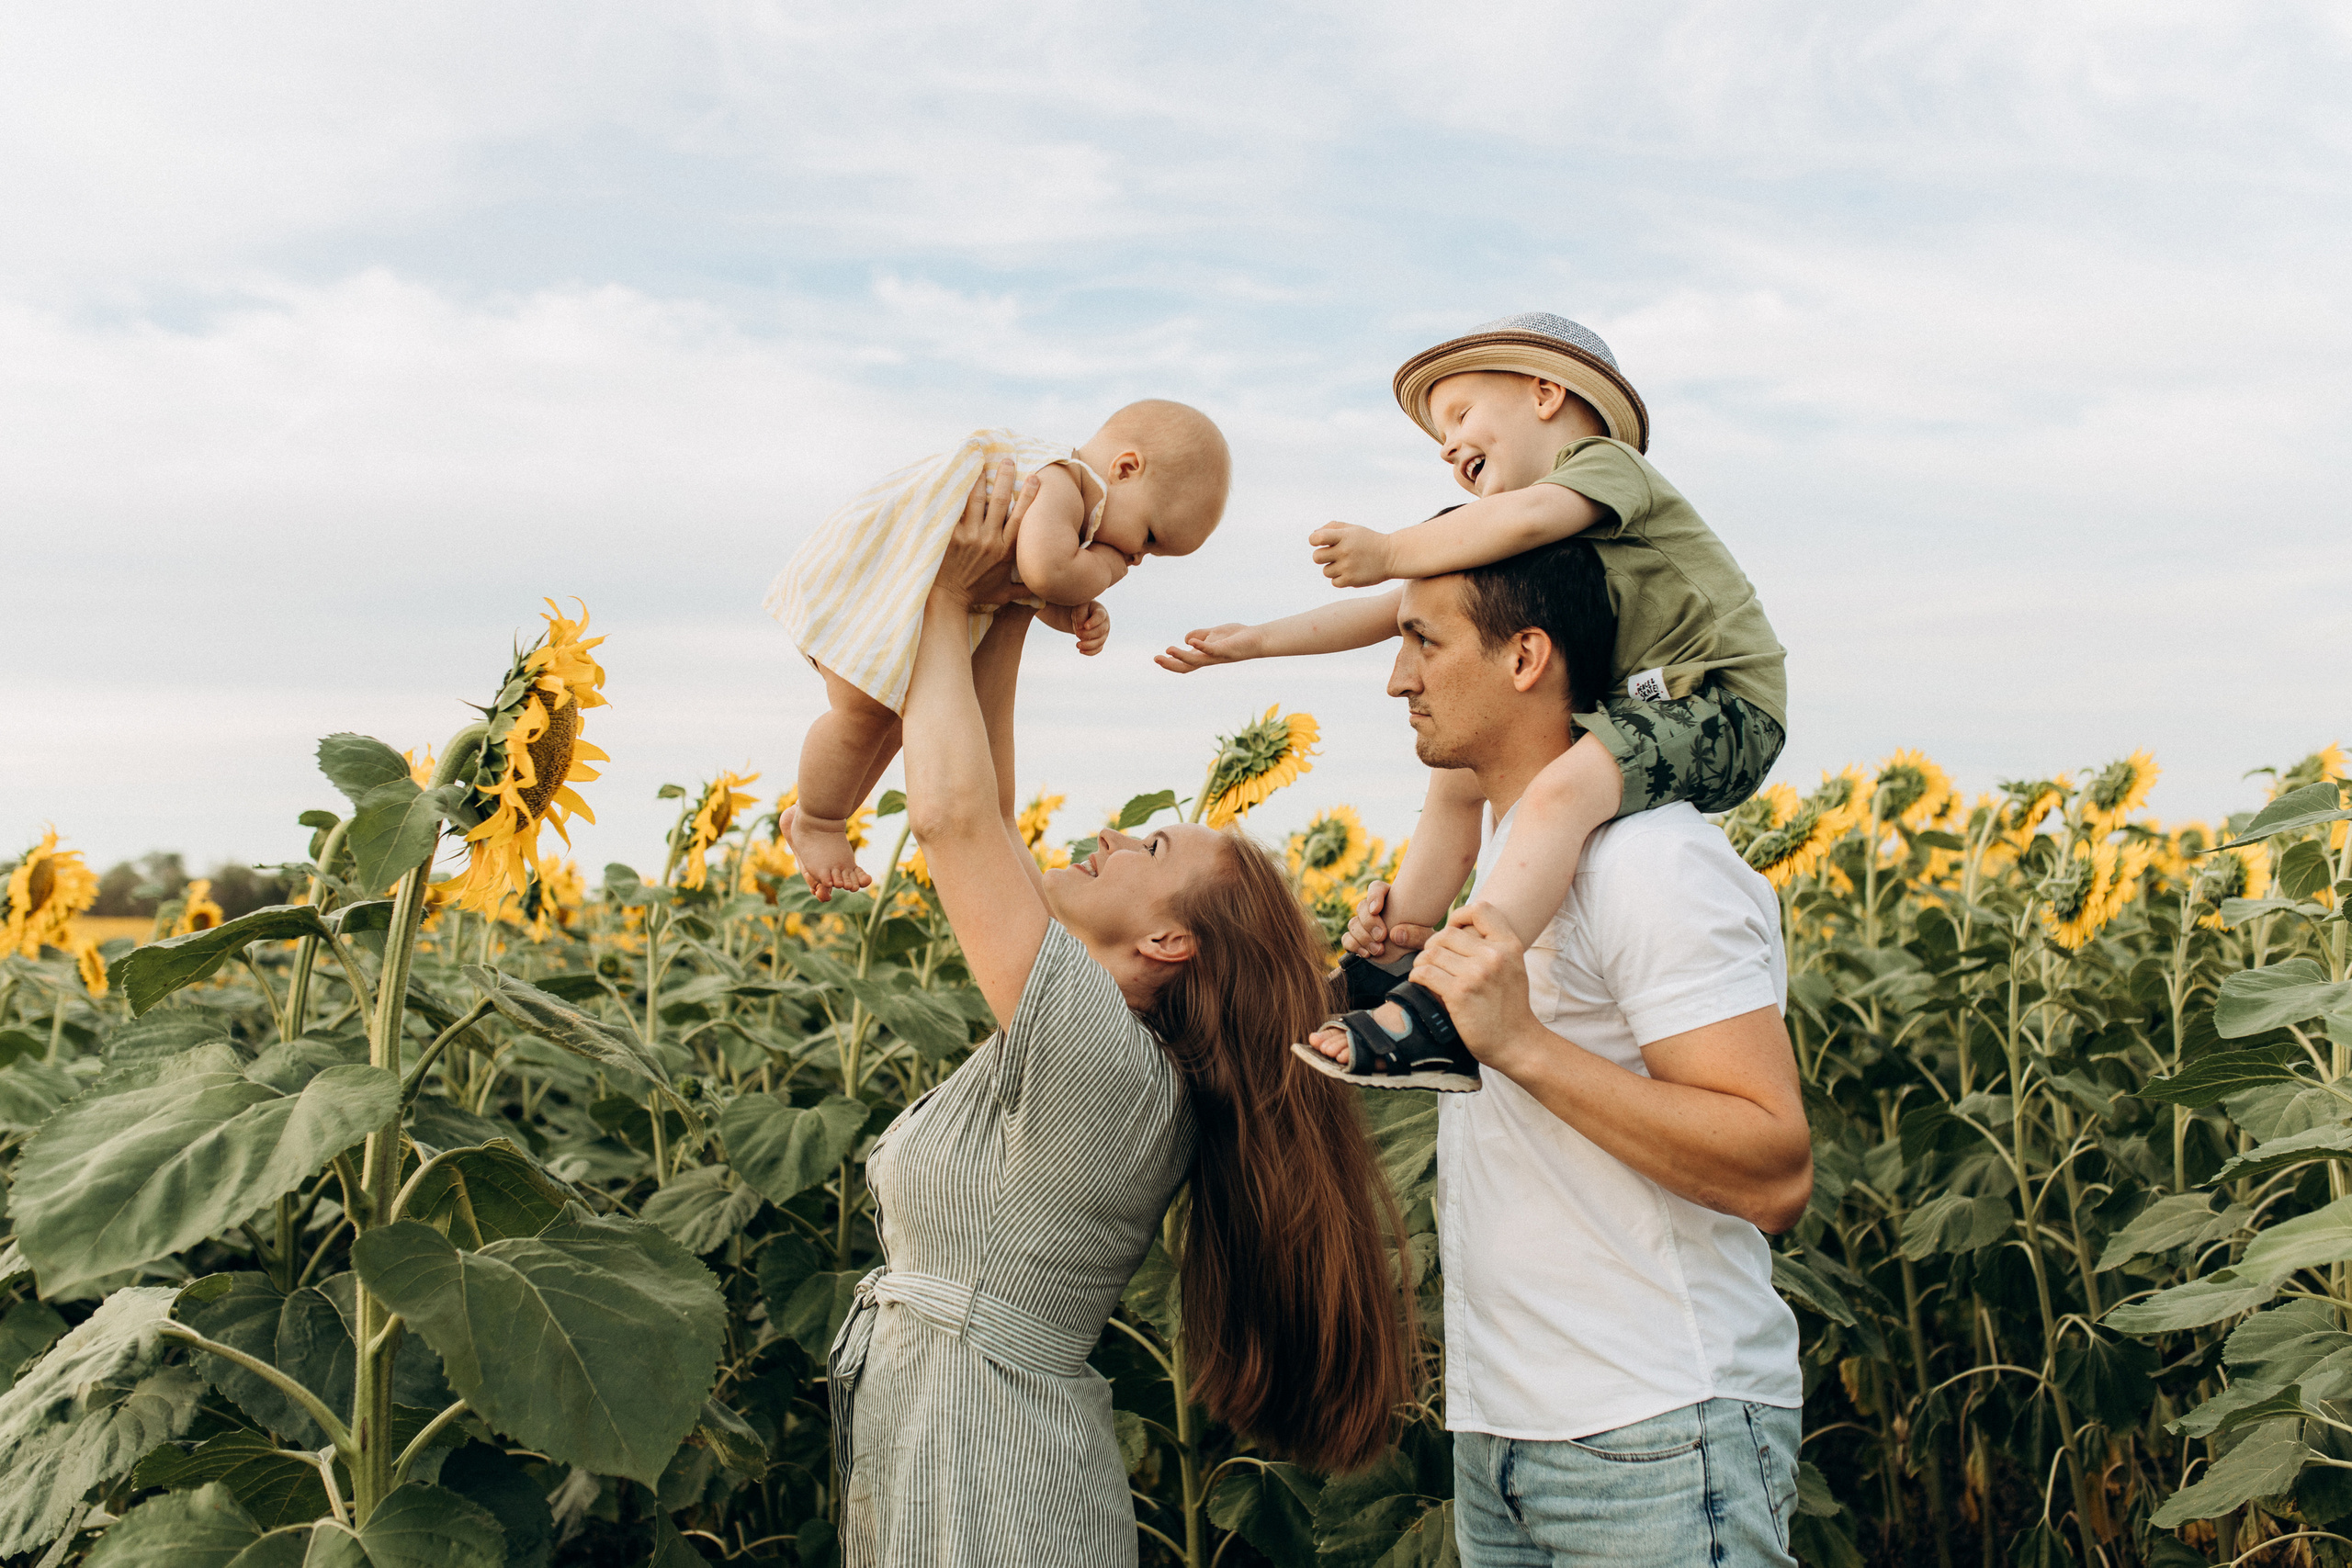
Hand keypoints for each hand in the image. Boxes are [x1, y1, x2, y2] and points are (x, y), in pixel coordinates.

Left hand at [934, 459, 1037, 608]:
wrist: (949, 599)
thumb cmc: (977, 594)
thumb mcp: (1004, 593)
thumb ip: (1024, 590)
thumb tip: (1044, 592)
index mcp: (1006, 550)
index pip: (1021, 517)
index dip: (1029, 496)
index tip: (1035, 478)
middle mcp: (989, 539)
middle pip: (1000, 501)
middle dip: (1005, 478)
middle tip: (1007, 460)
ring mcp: (969, 536)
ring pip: (976, 500)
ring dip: (980, 479)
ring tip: (981, 462)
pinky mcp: (951, 535)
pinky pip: (956, 509)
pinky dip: (957, 492)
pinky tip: (958, 477)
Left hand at [1039, 600, 1109, 655]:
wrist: (1085, 615)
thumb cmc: (1083, 610)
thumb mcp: (1079, 608)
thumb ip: (1080, 615)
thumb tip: (1081, 628)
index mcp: (1101, 612)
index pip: (1100, 617)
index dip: (1094, 622)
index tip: (1085, 626)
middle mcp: (1105, 624)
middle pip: (1100, 631)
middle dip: (1088, 634)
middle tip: (1076, 634)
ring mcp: (1104, 634)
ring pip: (1099, 642)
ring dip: (1088, 645)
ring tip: (1077, 645)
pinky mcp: (1100, 642)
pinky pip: (1098, 649)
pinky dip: (1090, 652)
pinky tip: (1081, 651)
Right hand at [1153, 622, 1259, 673]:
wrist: (1257, 639)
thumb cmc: (1236, 638)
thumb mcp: (1213, 634)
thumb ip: (1200, 635)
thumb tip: (1186, 639)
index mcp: (1204, 656)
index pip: (1185, 662)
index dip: (1171, 662)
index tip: (1157, 658)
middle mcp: (1209, 659)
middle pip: (1187, 666)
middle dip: (1170, 664)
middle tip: (1156, 659)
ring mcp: (1216, 656)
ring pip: (1196, 661)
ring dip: (1181, 656)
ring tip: (1168, 650)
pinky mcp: (1225, 650)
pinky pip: (1212, 650)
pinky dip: (1201, 646)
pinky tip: (1193, 641)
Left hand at [1309, 521, 1395, 587]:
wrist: (1392, 556)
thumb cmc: (1369, 541)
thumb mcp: (1353, 529)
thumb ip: (1332, 528)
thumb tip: (1314, 536)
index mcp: (1344, 536)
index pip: (1317, 538)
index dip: (1314, 541)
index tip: (1321, 542)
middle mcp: (1345, 551)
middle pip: (1316, 557)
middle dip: (1322, 556)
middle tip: (1332, 555)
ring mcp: (1348, 566)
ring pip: (1326, 571)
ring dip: (1333, 568)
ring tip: (1347, 564)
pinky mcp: (1351, 580)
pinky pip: (1334, 582)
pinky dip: (1340, 578)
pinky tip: (1351, 572)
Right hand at [1338, 881, 1435, 961]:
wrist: (1416, 959)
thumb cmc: (1423, 942)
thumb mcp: (1428, 938)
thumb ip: (1418, 935)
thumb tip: (1396, 934)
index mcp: (1391, 899)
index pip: (1376, 888)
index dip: (1374, 896)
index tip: (1377, 909)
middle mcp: (1375, 910)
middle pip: (1362, 907)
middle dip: (1370, 922)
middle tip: (1382, 936)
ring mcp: (1364, 925)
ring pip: (1353, 923)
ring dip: (1363, 937)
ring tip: (1379, 950)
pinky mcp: (1357, 940)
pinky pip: (1347, 938)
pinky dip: (1354, 945)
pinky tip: (1366, 954)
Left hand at [1411, 906, 1539, 1072]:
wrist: (1516, 1042)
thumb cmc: (1509, 1006)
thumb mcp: (1512, 967)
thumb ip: (1491, 946)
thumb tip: (1456, 926)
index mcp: (1509, 945)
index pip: (1480, 910)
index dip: (1460, 916)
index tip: (1453, 932)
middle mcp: (1495, 955)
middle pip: (1447, 933)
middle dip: (1434, 945)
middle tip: (1433, 962)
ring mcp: (1477, 974)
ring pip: (1432, 952)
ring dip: (1422, 962)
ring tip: (1425, 973)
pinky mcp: (1460, 993)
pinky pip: (1425, 973)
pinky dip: (1417, 977)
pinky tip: (1421, 983)